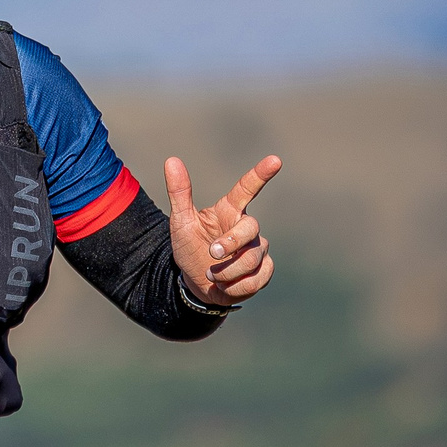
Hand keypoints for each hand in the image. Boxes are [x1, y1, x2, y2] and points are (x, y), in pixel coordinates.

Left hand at [164, 153, 280, 307]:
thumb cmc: (190, 247)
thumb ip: (179, 193)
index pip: (246, 189)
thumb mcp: (180, 222)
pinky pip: (257, 279)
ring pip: (252, 258)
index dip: (260, 175)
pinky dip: (236, 287)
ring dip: (227, 271)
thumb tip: (171, 160)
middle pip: (251, 227)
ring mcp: (258, 249)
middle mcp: (247, 226)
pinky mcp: (264, 270)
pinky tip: (225, 286)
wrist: (196, 283)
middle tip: (211, 253)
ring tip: (212, 275)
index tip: (275, 160)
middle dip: (231, 243)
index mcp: (229, 211)